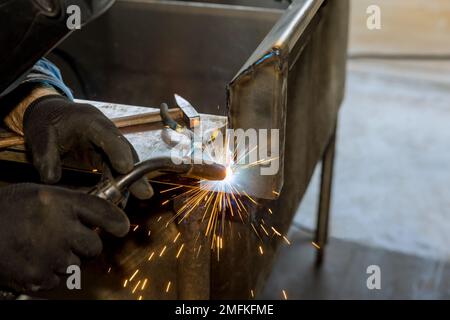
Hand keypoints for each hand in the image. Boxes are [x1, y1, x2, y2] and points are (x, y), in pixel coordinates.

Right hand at [0, 183, 129, 291]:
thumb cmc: (6, 211)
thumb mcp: (39, 194)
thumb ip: (70, 202)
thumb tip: (100, 210)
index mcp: (58, 203)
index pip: (102, 212)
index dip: (116, 221)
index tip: (121, 227)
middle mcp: (57, 229)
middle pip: (94, 245)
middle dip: (86, 244)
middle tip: (68, 238)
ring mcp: (48, 257)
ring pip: (78, 264)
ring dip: (67, 259)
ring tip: (43, 248)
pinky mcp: (38, 279)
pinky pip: (60, 280)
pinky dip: (51, 274)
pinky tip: (35, 260)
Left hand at [23, 95, 152, 199]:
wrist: (51, 115)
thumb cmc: (46, 121)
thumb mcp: (39, 134)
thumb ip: (45, 155)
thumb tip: (51, 179)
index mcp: (90, 121)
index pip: (108, 135)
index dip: (118, 151)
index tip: (125, 167)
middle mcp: (105, 132)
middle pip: (125, 152)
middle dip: (135, 172)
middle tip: (145, 192)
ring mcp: (108, 144)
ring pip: (125, 162)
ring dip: (131, 181)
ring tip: (138, 198)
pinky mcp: (106, 155)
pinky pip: (116, 170)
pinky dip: (119, 183)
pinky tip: (120, 199)